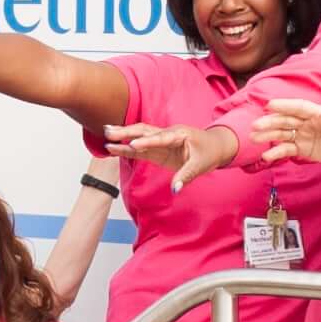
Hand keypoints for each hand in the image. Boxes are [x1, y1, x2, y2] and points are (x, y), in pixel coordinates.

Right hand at [107, 119, 236, 179]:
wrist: (214, 146)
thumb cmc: (208, 153)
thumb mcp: (200, 165)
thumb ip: (186, 176)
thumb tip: (175, 189)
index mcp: (179, 135)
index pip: (161, 138)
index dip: (146, 142)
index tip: (132, 145)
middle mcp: (167, 134)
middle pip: (144, 131)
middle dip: (127, 132)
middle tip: (110, 133)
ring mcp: (161, 141)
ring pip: (139, 136)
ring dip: (123, 136)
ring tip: (106, 136)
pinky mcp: (157, 149)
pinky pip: (140, 148)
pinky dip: (126, 148)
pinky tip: (113, 148)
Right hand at [248, 96, 320, 168]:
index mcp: (318, 113)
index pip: (299, 108)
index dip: (285, 106)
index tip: (269, 105)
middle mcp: (308, 123)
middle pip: (286, 120)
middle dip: (270, 122)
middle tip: (255, 126)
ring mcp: (304, 135)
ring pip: (282, 134)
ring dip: (268, 136)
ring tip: (254, 139)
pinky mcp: (303, 148)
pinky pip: (287, 149)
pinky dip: (276, 152)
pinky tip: (266, 156)